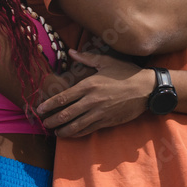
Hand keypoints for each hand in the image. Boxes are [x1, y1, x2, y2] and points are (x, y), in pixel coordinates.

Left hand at [36, 50, 154, 138]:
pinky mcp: (107, 121)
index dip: (49, 105)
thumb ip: (86, 58)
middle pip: (66, 114)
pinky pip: (88, 130)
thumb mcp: (106, 62)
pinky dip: (77, 133)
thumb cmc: (126, 73)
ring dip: (63, 130)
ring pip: (76, 125)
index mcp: (88, 85)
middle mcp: (92, 100)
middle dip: (52, 120)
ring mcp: (99, 113)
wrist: (147, 89)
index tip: (39, 109)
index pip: (63, 98)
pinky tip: (70, 134)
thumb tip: (70, 52)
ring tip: (55, 132)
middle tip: (43, 123)